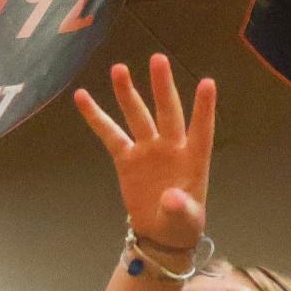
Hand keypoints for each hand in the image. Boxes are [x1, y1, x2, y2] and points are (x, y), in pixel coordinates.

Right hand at [74, 54, 215, 250]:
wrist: (162, 231)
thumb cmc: (182, 222)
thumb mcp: (185, 218)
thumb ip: (179, 207)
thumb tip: (170, 198)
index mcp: (194, 159)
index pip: (201, 129)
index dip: (204, 108)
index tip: (208, 82)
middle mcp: (171, 147)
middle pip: (168, 112)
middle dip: (162, 87)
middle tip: (158, 59)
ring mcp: (148, 149)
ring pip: (138, 116)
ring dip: (129, 93)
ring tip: (119, 69)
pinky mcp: (127, 158)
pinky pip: (110, 134)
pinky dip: (96, 116)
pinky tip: (82, 96)